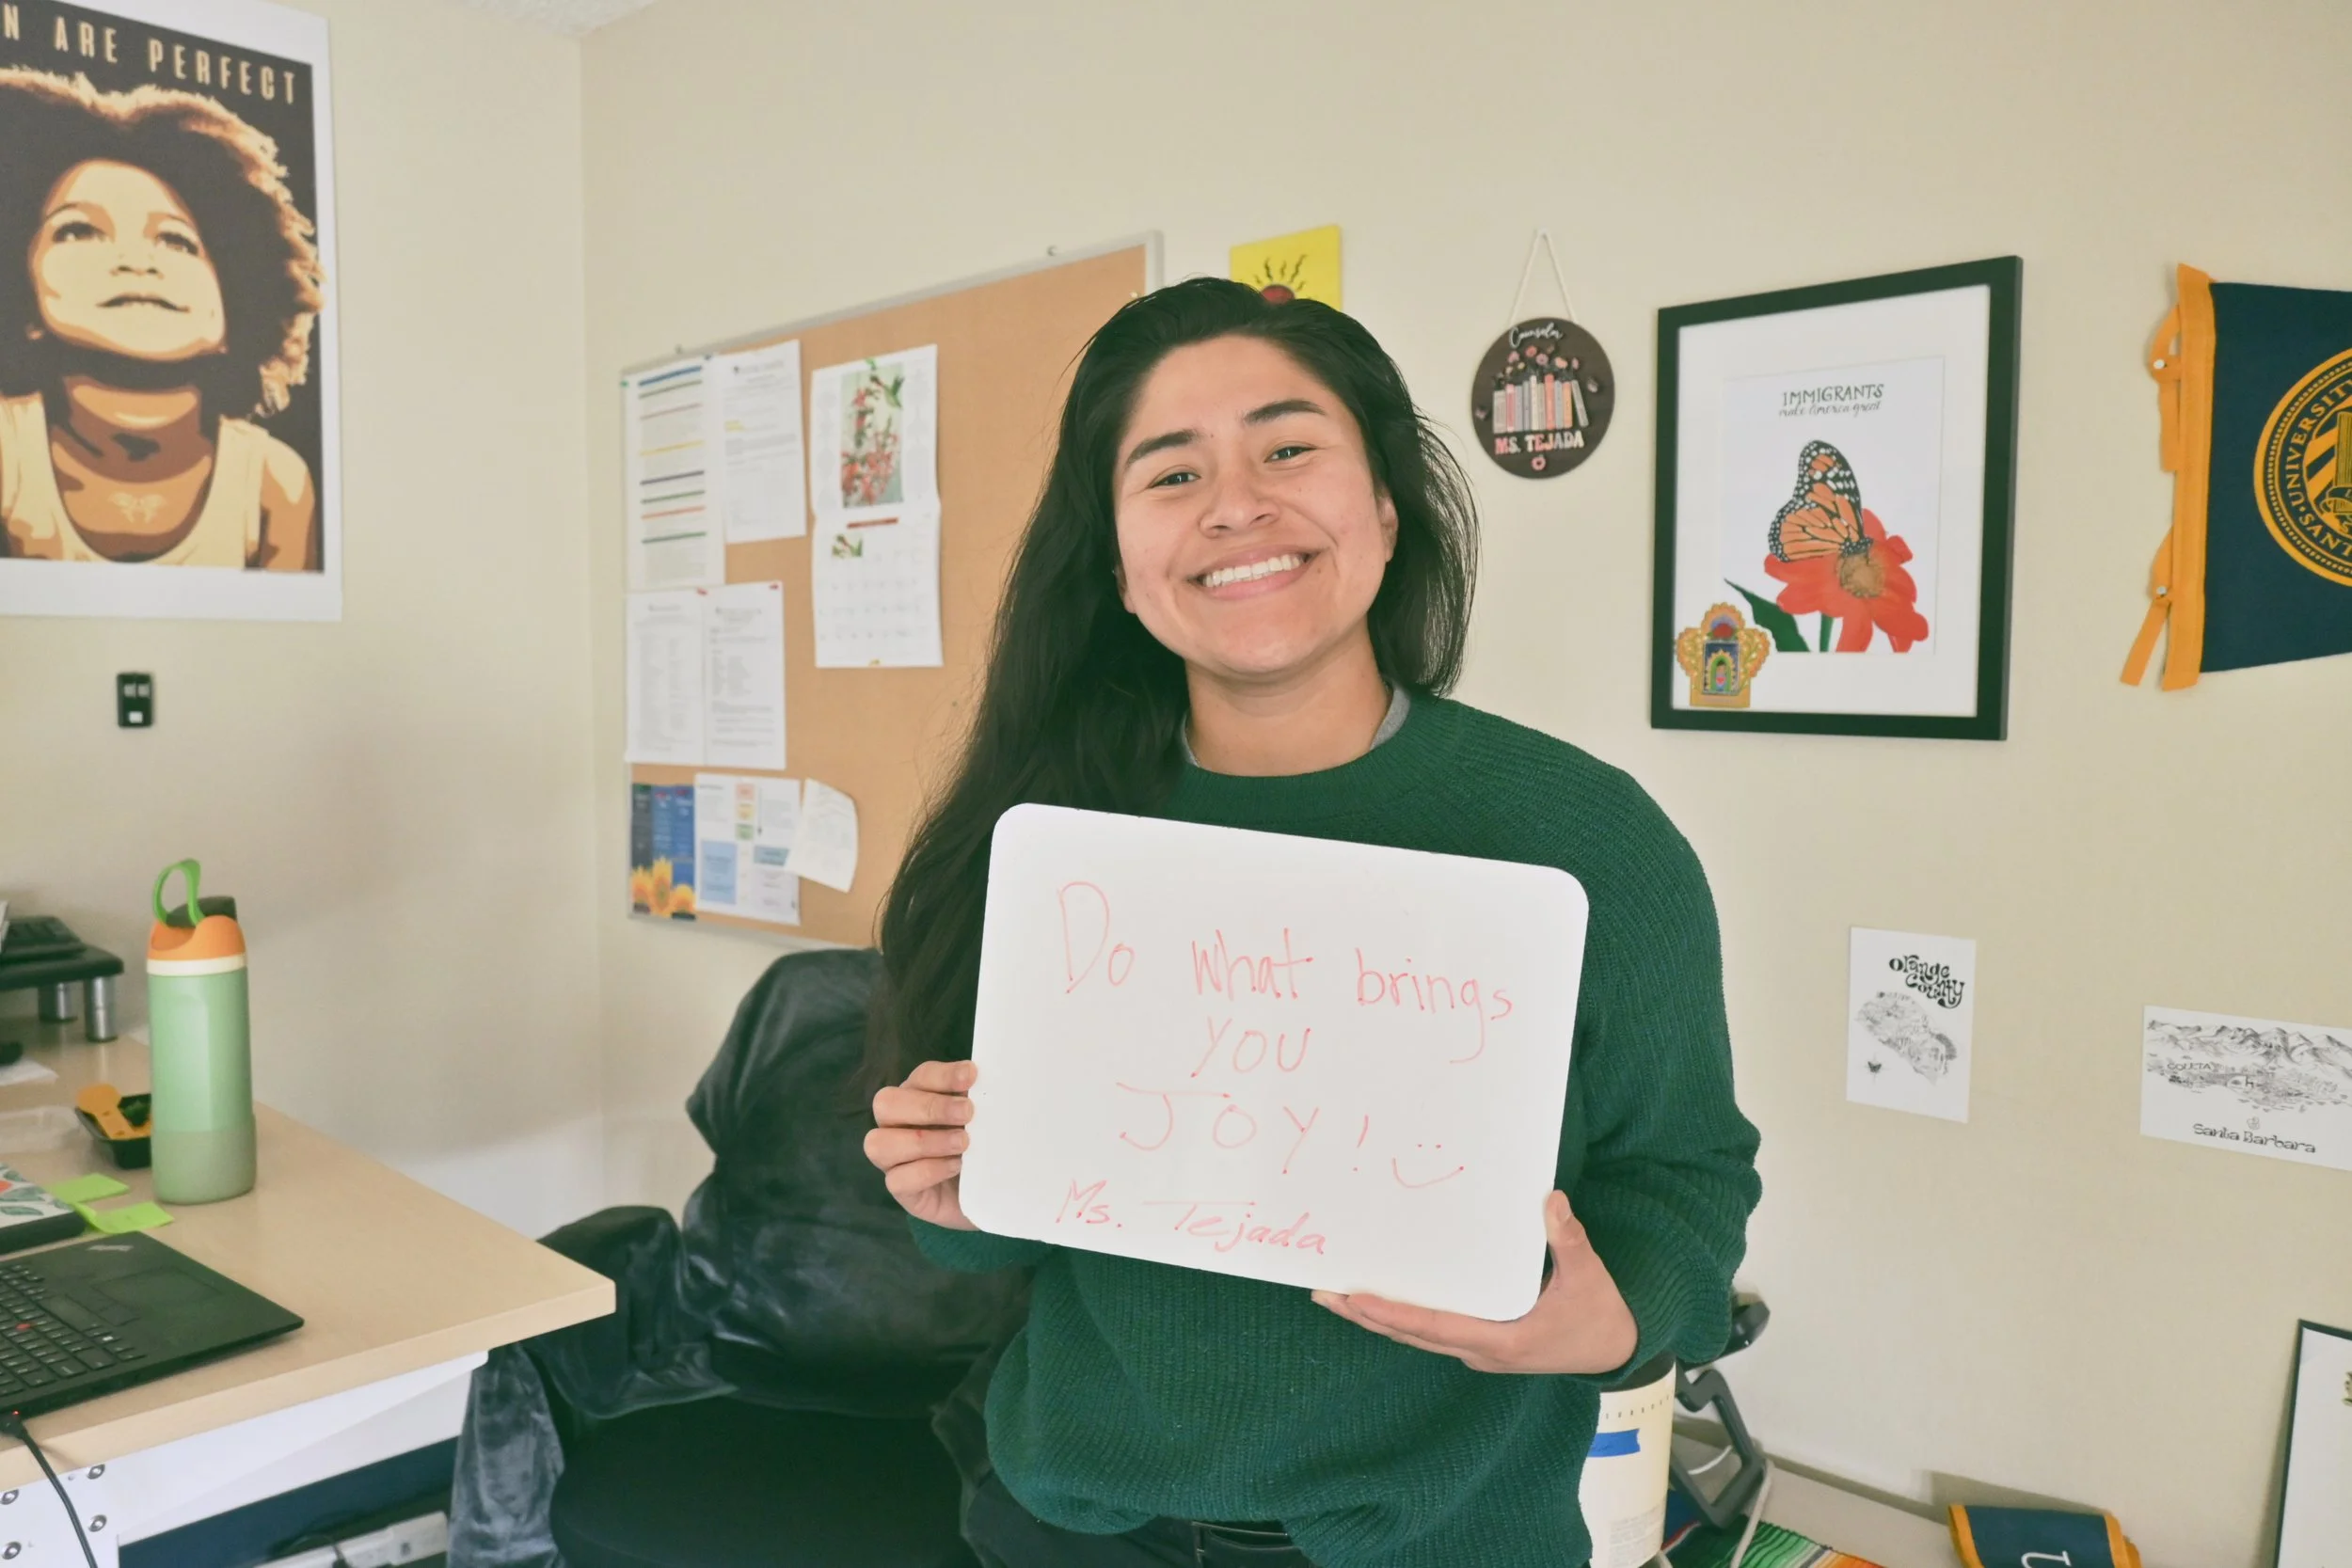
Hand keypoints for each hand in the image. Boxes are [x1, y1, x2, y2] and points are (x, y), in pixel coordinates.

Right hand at [865, 1059, 978, 1230]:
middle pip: (886, 1103)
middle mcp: (897, 1123)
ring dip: (924, 1141)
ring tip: (962, 1143)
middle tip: (967, 1113)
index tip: (972, 1076)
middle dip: (929, 1107)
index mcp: (918, 1096)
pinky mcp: (901, 1189)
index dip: (943, 1075)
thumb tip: (989, 1083)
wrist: (988, 1191)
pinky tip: (955, 1167)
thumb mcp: (984, 1120)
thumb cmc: (982, 1146)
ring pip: (878, 1143)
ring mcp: (893, 1159)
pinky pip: (896, 1180)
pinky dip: (928, 1171)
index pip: (920, 1077)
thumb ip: (981, 1101)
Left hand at [1312, 1191, 1637, 1374]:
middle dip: (1367, 1315)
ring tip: (1338, 1297)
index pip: (1433, 1326)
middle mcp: (1481, 1352)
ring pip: (1417, 1337)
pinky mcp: (1482, 1346)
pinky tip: (1382, 1303)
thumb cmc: (1599, 1316)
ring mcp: (1479, 1352)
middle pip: (1411, 1335)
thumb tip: (1550, 1201)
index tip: (1355, 1300)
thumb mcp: (1587, 1277)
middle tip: (1324, 1293)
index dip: (1392, 1315)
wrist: (1616, 1352)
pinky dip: (1402, 1320)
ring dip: (1378, 1319)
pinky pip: (1432, 1333)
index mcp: (1501, 1340)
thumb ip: (1568, 1240)